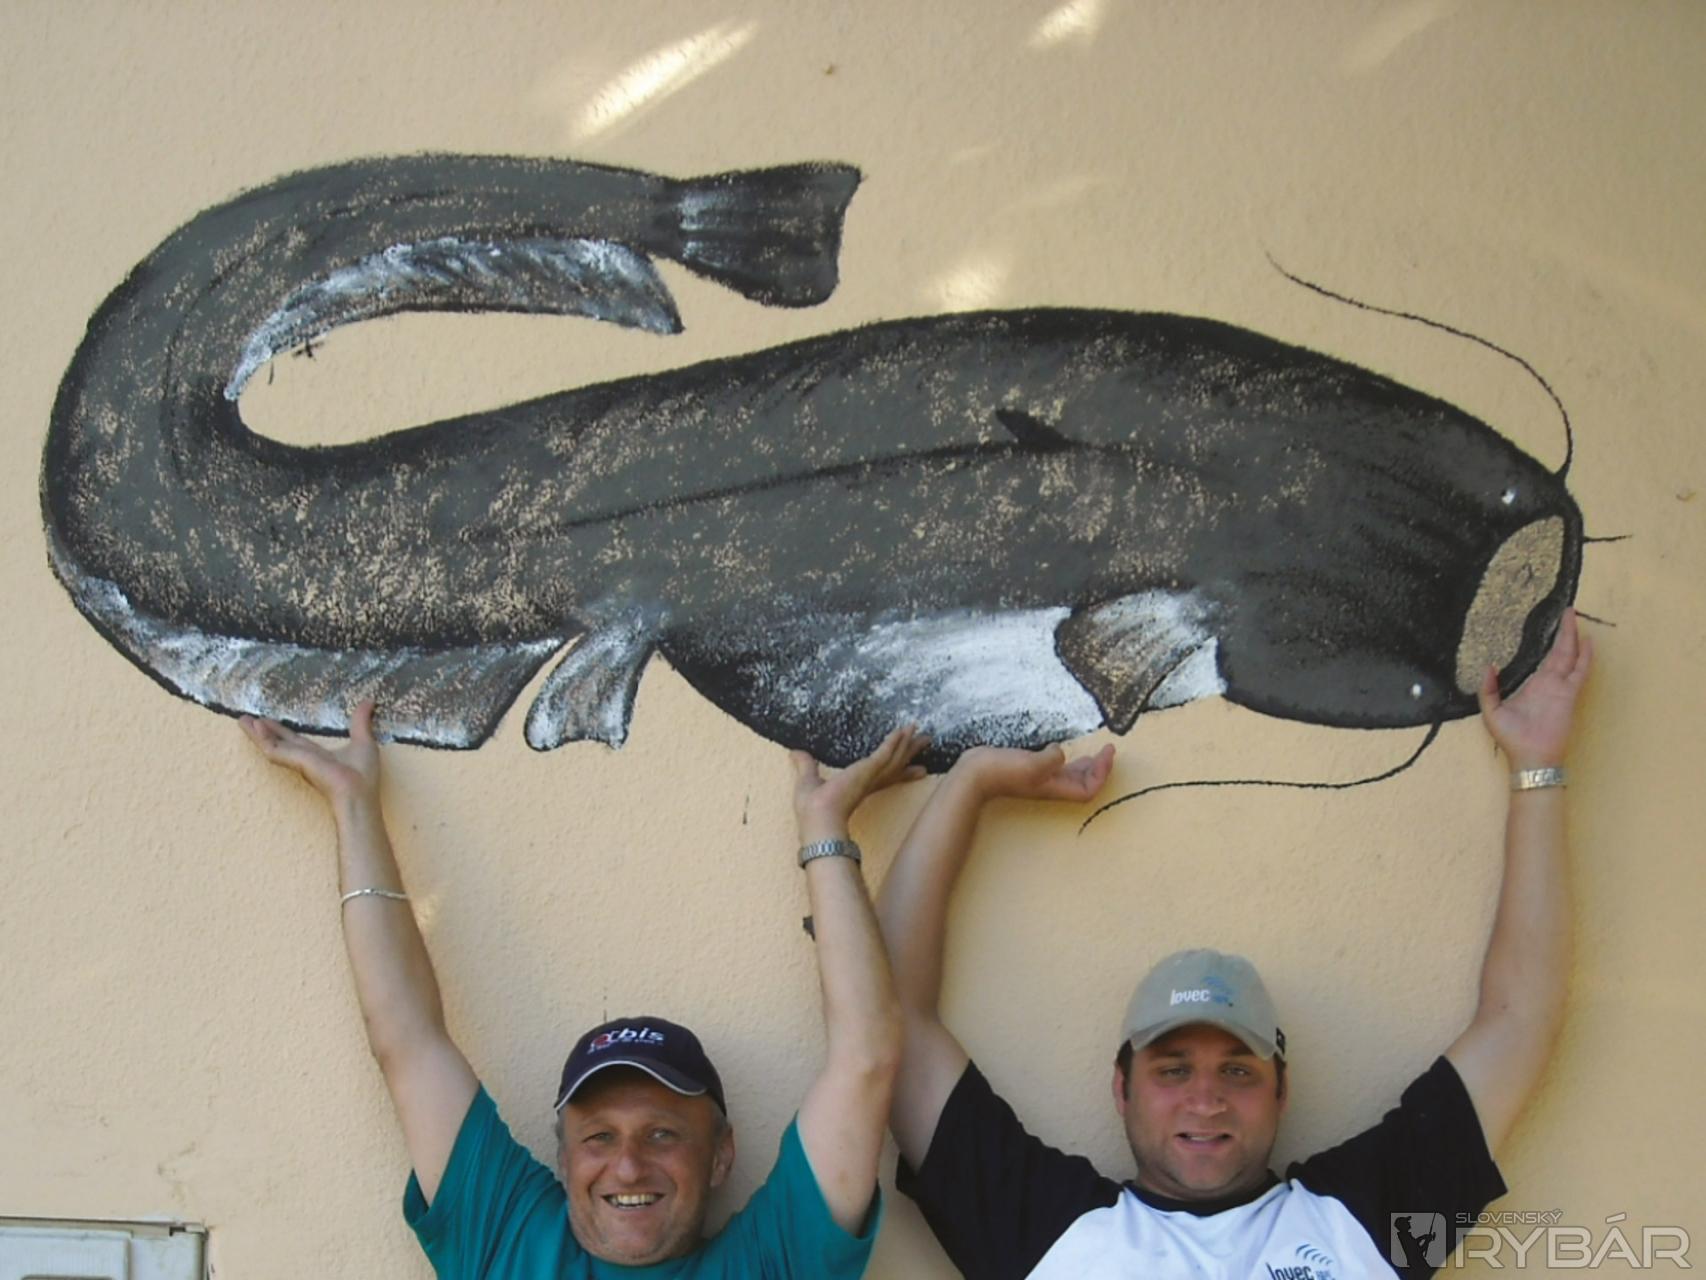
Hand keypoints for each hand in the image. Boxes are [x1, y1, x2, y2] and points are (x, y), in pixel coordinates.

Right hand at [239, 699, 382, 810]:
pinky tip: (255, 727)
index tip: (267, 721)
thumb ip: (362, 721)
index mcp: (317, 755)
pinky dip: (263, 739)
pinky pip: (274, 750)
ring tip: (242, 720)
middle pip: (278, 742)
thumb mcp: (363, 740)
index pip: (294, 741)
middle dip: (262, 731)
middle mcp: (304, 759)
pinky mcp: (296, 762)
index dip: (280, 731)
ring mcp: (298, 761)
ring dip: (257, 733)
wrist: (358, 792)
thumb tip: (369, 702)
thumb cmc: (363, 774)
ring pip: (271, 745)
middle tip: (245, 719)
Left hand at [792, 726, 929, 842]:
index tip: (916, 768)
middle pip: (896, 765)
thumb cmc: (812, 808)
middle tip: (927, 742)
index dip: (900, 771)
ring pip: (896, 757)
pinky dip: (895, 741)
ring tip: (924, 734)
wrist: (819, 818)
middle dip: (912, 753)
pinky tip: (904, 730)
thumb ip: (805, 766)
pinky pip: (886, 752)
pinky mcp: (870, 769)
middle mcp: (869, 782)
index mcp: (858, 788)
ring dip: (908, 743)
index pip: (883, 777)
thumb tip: (794, 753)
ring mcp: (872, 776)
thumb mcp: (808, 780)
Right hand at [950, 741, 1115, 803]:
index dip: (1103, 773)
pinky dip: (1066, 759)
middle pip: (1084, 783)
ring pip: (1071, 776)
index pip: (1089, 788)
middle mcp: (1051, 785)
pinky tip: (1061, 748)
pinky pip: (1056, 767)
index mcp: (1055, 787)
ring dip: (1086, 766)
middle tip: (1108, 749)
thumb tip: (1061, 753)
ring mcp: (1040, 778)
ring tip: (1095, 752)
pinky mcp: (1030, 768)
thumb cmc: (1003, 771)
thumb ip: (1052, 759)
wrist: (975, 773)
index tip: (1108, 752)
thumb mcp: (1032, 764)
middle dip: (1100, 768)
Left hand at [1477, 608, 1591, 769]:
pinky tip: (1587, 642)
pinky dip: (1585, 657)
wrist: (1529, 758)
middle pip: (1559, 652)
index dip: (1548, 641)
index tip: (1550, 623)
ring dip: (1573, 637)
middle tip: (1567, 611)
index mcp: (1532, 685)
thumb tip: (1488, 666)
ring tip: (1574, 617)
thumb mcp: (1491, 711)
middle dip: (1564, 632)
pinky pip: (1579, 673)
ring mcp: (1560, 688)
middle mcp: (1548, 684)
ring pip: (1569, 656)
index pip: (1543, 658)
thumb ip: (1488, 689)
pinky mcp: (1569, 696)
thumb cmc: (1512, 739)